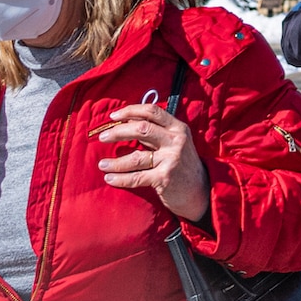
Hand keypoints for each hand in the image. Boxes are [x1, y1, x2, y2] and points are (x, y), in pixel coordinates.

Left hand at [98, 103, 210, 222]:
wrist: (199, 190)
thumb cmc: (181, 164)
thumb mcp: (175, 142)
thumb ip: (156, 132)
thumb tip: (127, 121)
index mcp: (178, 127)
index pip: (152, 112)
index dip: (131, 110)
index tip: (113, 116)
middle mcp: (176, 140)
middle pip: (142, 129)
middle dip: (118, 132)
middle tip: (102, 137)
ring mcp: (171, 159)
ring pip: (136, 157)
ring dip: (115, 162)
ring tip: (102, 164)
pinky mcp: (165, 177)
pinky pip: (137, 177)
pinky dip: (120, 179)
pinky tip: (109, 178)